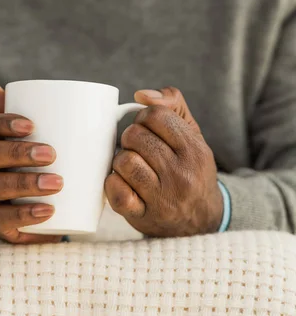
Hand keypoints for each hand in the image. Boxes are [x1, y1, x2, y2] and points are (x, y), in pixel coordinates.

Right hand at [0, 84, 63, 244]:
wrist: (44, 209)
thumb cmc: (39, 162)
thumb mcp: (38, 137)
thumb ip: (34, 109)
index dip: (2, 122)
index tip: (32, 125)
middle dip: (17, 152)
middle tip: (51, 154)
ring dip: (24, 183)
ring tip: (57, 183)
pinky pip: (2, 219)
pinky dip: (25, 214)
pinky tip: (48, 210)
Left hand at [105, 87, 223, 237]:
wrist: (202, 221)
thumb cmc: (191, 168)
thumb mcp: (193, 133)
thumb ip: (172, 104)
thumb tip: (141, 95)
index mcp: (194, 150)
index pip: (156, 115)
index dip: (144, 117)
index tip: (147, 128)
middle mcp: (181, 174)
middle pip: (135, 135)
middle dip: (130, 137)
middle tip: (137, 147)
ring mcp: (163, 198)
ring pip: (123, 160)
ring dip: (121, 160)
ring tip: (131, 165)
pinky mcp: (143, 216)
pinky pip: (116, 192)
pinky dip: (113, 184)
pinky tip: (123, 183)